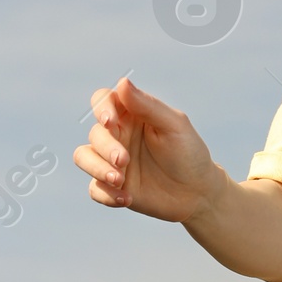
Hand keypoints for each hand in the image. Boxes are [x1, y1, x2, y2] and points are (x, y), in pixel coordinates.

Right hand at [73, 76, 220, 223]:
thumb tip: (122, 82)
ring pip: (83, 157)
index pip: (104, 101)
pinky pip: (94, 188)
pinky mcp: (112, 187)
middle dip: (106, 147)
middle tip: (124, 160)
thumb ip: (147, 105)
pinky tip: (126, 199)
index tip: (111, 122)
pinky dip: (106, 194)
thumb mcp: (174, 126)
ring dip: (97, 168)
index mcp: (131, 115)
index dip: (101, 108)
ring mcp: (112, 161)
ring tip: (120, 181)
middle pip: (95, 132)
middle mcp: (118, 135)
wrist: (198, 193)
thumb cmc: (189, 152)